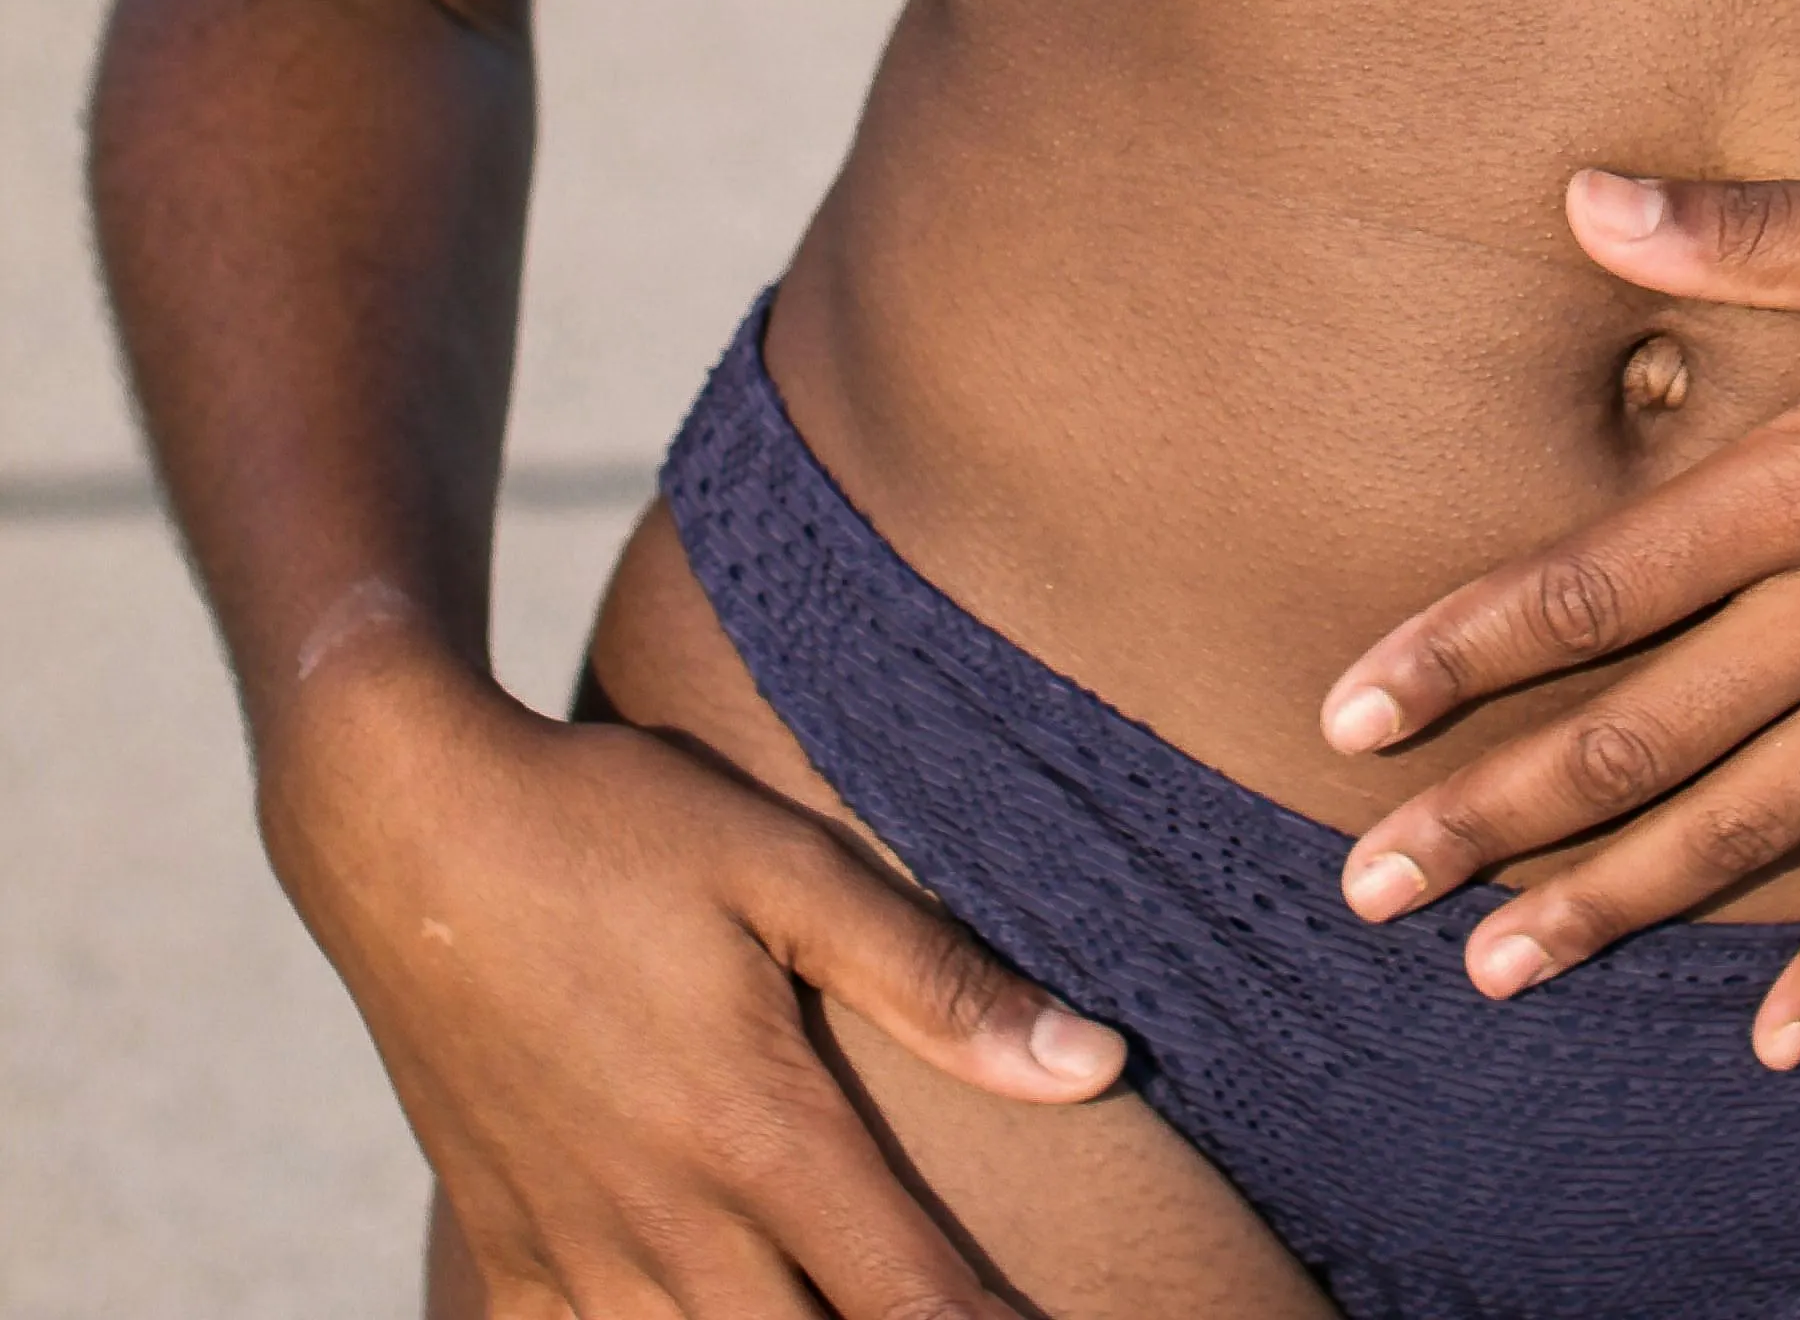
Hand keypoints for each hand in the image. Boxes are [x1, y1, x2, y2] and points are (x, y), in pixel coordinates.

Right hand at [265, 631, 1122, 1314]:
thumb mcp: (786, 868)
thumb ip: (936, 979)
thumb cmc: (611, 827)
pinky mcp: (501, 1249)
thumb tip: (1099, 1064)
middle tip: (947, 1316)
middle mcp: (664, 1220)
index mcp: (755, 1130)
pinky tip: (682, 1317)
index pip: (905, 1301)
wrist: (403, 826)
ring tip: (828, 1308)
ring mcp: (572, 1251)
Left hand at [1316, 171, 1799, 1070]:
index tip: (1347, 717)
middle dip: (1493, 819)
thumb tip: (1585, 197)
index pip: (1597, 586)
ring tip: (1497, 973)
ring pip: (1745, 829)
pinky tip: (1774, 1043)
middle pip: (1641, 736)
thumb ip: (1755, 231)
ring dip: (1613, 907)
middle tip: (1368, 892)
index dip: (1466, 651)